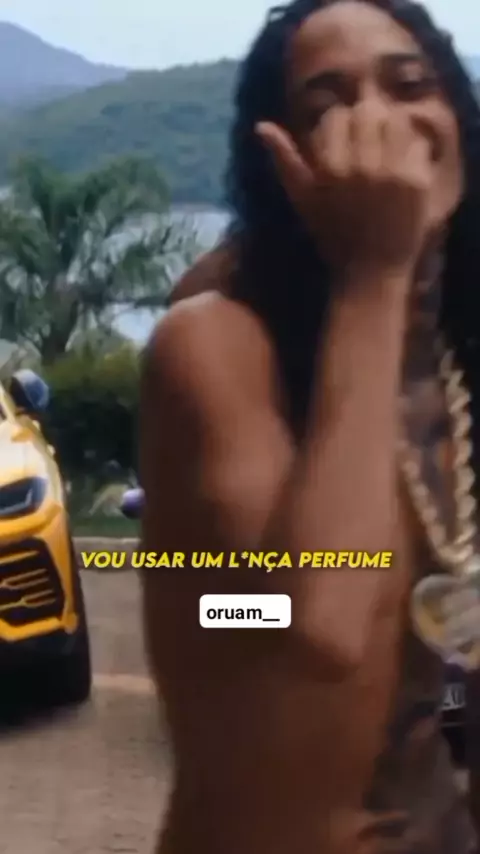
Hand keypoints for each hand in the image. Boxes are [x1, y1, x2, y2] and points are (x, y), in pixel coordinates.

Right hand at [256, 104, 433, 277]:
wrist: (370, 271)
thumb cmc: (332, 236)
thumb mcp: (302, 200)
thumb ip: (284, 160)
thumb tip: (261, 126)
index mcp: (329, 168)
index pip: (337, 116)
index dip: (341, 126)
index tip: (344, 145)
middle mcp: (360, 166)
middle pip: (368, 112)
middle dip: (368, 124)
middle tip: (370, 145)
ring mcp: (391, 173)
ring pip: (397, 120)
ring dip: (393, 132)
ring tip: (388, 153)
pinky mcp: (417, 183)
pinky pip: (419, 144)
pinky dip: (414, 153)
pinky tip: (405, 172)